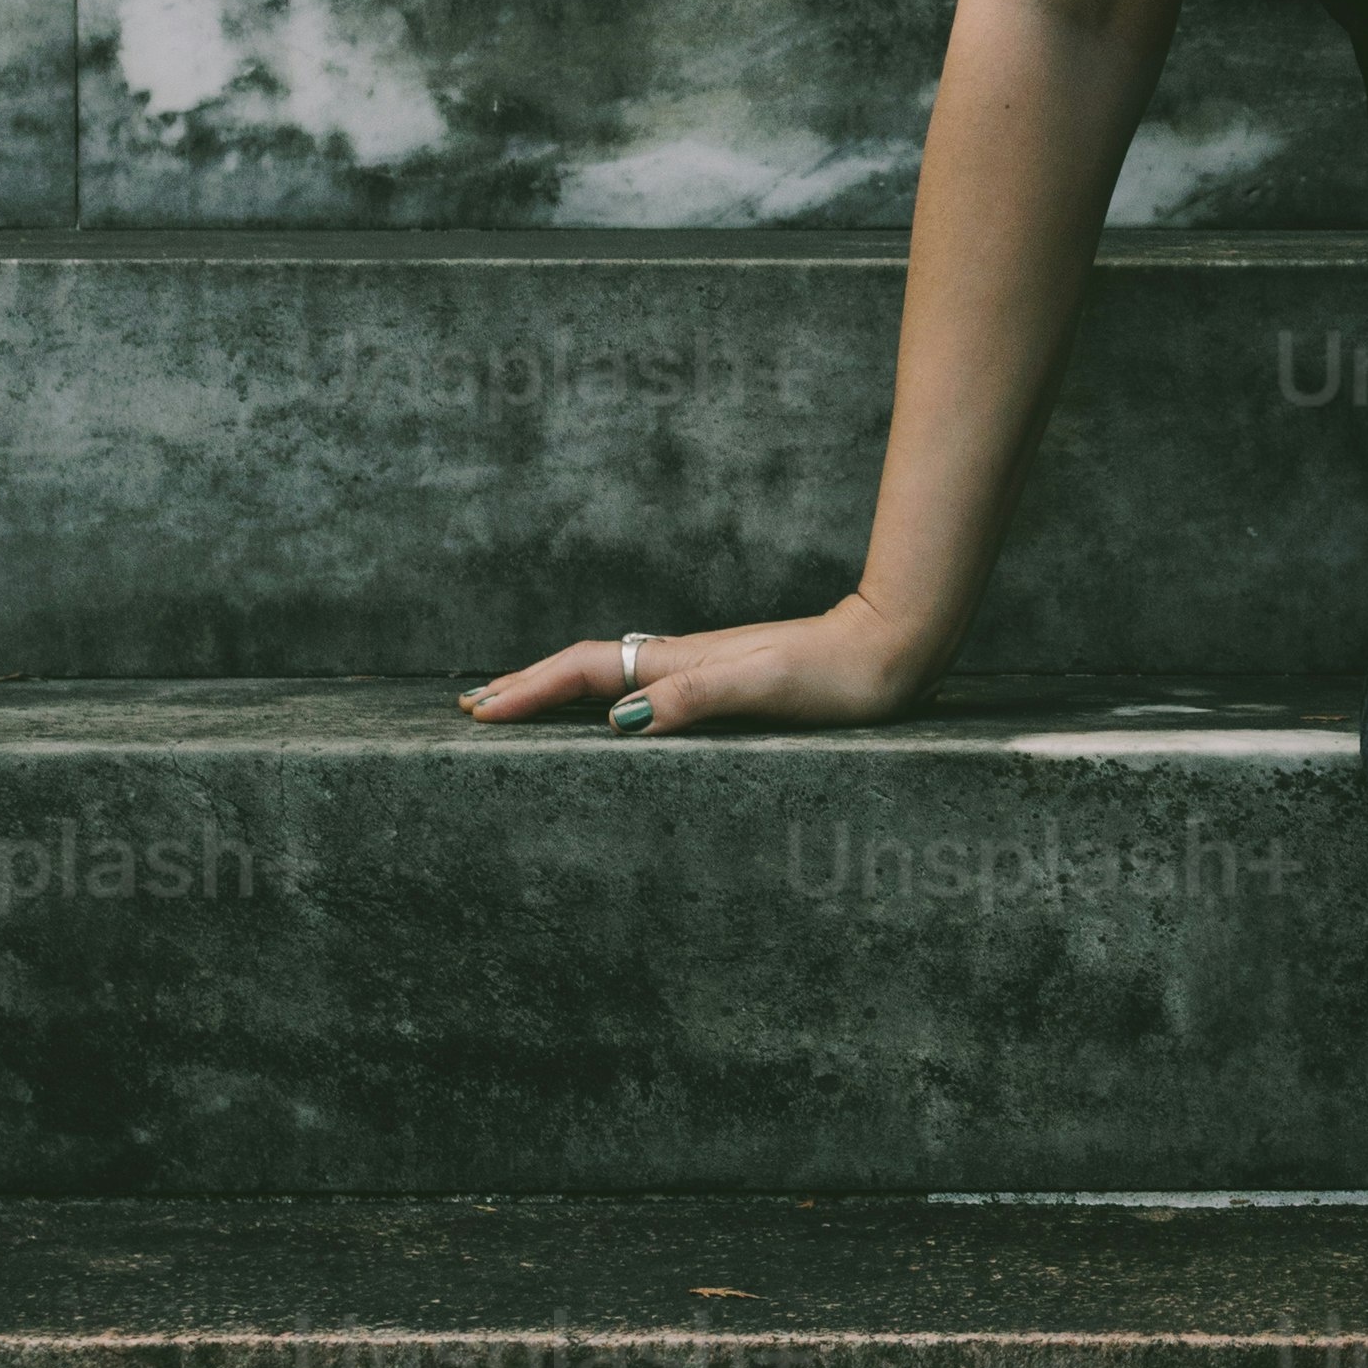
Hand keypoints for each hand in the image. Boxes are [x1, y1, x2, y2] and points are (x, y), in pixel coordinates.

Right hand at [460, 598, 928, 737]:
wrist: (894, 649)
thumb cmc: (837, 673)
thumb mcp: (765, 685)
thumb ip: (697, 696)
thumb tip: (624, 718)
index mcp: (682, 662)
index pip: (586, 672)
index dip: (531, 690)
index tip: (480, 710)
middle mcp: (684, 661)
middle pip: (586, 668)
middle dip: (528, 685)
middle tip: (474, 705)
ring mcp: (703, 668)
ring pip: (612, 676)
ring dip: (559, 690)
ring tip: (518, 705)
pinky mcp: (726, 681)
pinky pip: (643, 687)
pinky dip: (604, 698)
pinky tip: (609, 711)